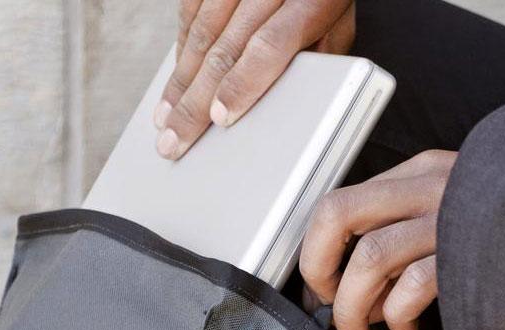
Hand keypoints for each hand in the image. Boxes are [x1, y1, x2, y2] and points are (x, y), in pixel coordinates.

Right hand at [155, 0, 355, 159]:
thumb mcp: (339, 24)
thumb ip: (319, 60)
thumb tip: (287, 105)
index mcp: (309, 0)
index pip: (269, 47)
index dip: (242, 84)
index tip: (220, 118)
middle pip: (225, 48)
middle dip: (196, 101)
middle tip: (176, 140)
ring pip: (200, 31)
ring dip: (179, 80)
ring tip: (165, 117)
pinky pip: (190, 10)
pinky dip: (180, 48)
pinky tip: (176, 79)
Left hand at [300, 150, 457, 329]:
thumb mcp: (457, 206)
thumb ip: (410, 230)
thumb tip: (363, 289)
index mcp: (420, 172)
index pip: (340, 201)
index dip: (315, 249)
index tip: (320, 285)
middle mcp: (429, 185)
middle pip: (338, 214)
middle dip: (317, 267)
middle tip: (325, 304)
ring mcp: (451, 217)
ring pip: (370, 257)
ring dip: (352, 308)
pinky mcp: (472, 252)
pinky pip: (413, 285)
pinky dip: (398, 315)